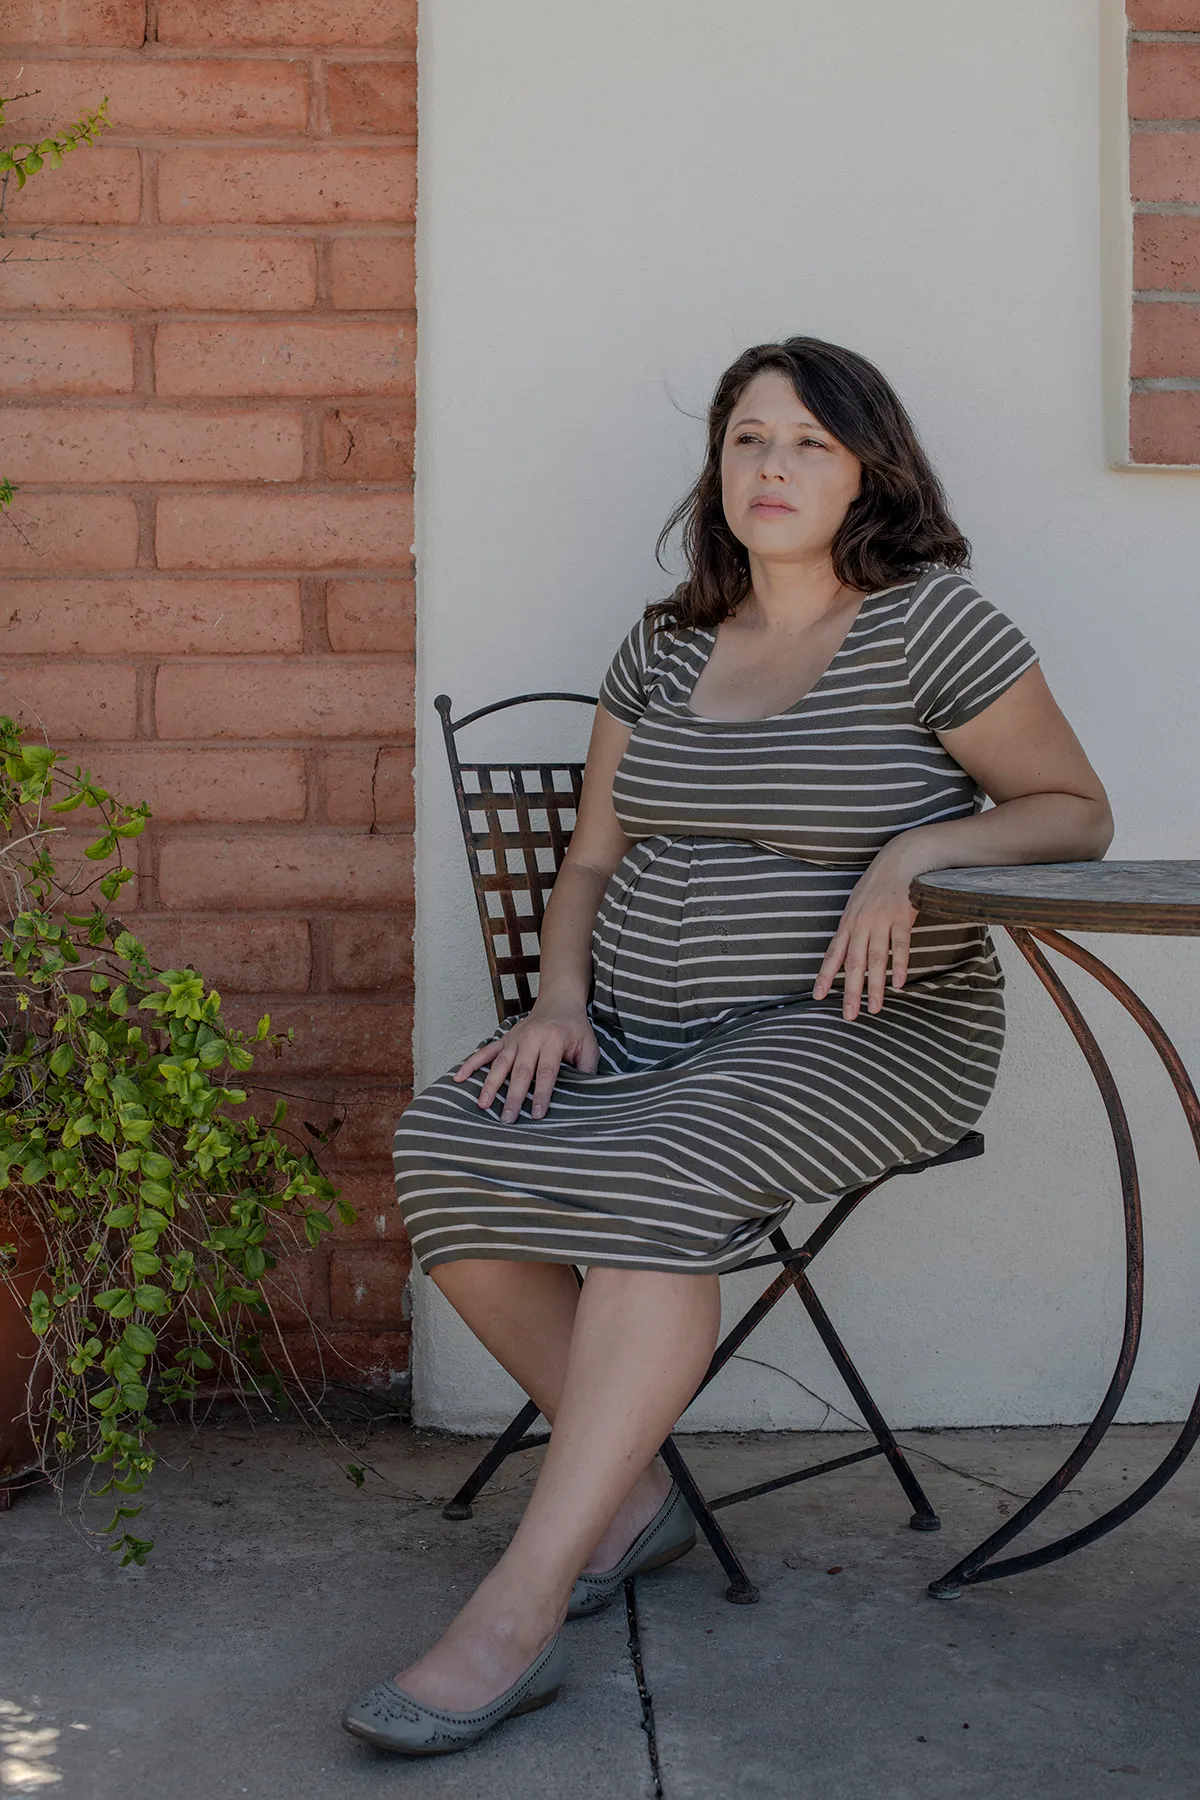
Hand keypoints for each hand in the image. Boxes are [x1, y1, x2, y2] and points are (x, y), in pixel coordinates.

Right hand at [453, 1001, 599, 1122]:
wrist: (559, 1002)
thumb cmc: (575, 1029)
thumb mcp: (589, 1046)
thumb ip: (587, 1069)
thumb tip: (585, 1094)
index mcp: (554, 1040)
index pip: (547, 1071)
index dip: (542, 1093)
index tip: (538, 1114)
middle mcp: (532, 1038)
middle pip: (521, 1071)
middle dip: (514, 1096)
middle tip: (508, 1118)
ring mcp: (515, 1038)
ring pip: (500, 1063)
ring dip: (491, 1084)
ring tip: (483, 1105)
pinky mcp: (505, 1038)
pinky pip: (485, 1051)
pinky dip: (471, 1063)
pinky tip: (459, 1077)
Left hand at [812, 837, 927, 1020]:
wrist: (900, 860)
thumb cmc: (877, 885)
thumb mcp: (856, 905)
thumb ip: (851, 929)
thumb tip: (844, 954)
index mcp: (848, 922)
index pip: (832, 954)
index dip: (824, 976)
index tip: (817, 996)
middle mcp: (861, 924)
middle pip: (853, 963)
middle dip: (850, 991)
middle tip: (849, 1015)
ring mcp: (882, 921)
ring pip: (876, 959)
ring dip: (875, 986)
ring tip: (874, 1008)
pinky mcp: (902, 918)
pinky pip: (900, 946)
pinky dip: (900, 966)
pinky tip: (898, 984)